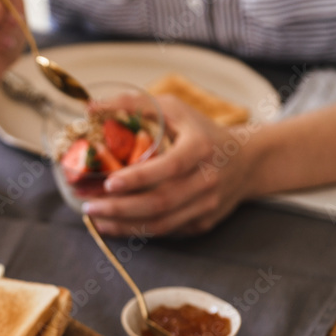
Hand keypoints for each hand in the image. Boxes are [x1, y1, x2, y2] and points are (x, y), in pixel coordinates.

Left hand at [82, 96, 253, 236]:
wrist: (246, 162)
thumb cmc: (201, 132)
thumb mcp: (175, 109)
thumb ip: (134, 105)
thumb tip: (92, 108)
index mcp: (201, 147)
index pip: (170, 166)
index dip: (139, 177)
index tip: (108, 182)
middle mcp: (208, 179)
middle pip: (161, 202)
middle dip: (120, 208)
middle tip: (89, 205)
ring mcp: (207, 205)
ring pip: (162, 224)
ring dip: (124, 225)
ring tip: (96, 218)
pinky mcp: (203, 223)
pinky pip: (167, 231)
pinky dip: (138, 231)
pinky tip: (115, 224)